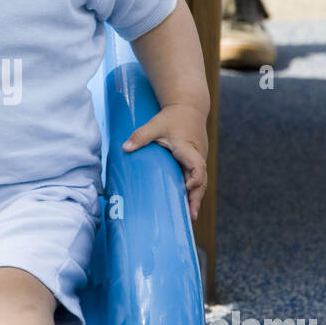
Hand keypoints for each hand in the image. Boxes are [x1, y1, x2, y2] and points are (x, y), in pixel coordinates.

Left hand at [122, 104, 208, 221]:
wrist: (189, 107)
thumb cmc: (172, 117)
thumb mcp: (155, 124)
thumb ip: (140, 136)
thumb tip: (125, 148)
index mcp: (188, 148)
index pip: (197, 166)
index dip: (194, 179)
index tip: (186, 188)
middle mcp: (197, 156)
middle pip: (201, 180)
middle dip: (196, 198)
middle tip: (191, 216)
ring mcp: (198, 159)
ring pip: (200, 182)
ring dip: (196, 198)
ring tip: (190, 217)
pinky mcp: (195, 161)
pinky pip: (196, 179)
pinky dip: (194, 192)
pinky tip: (188, 205)